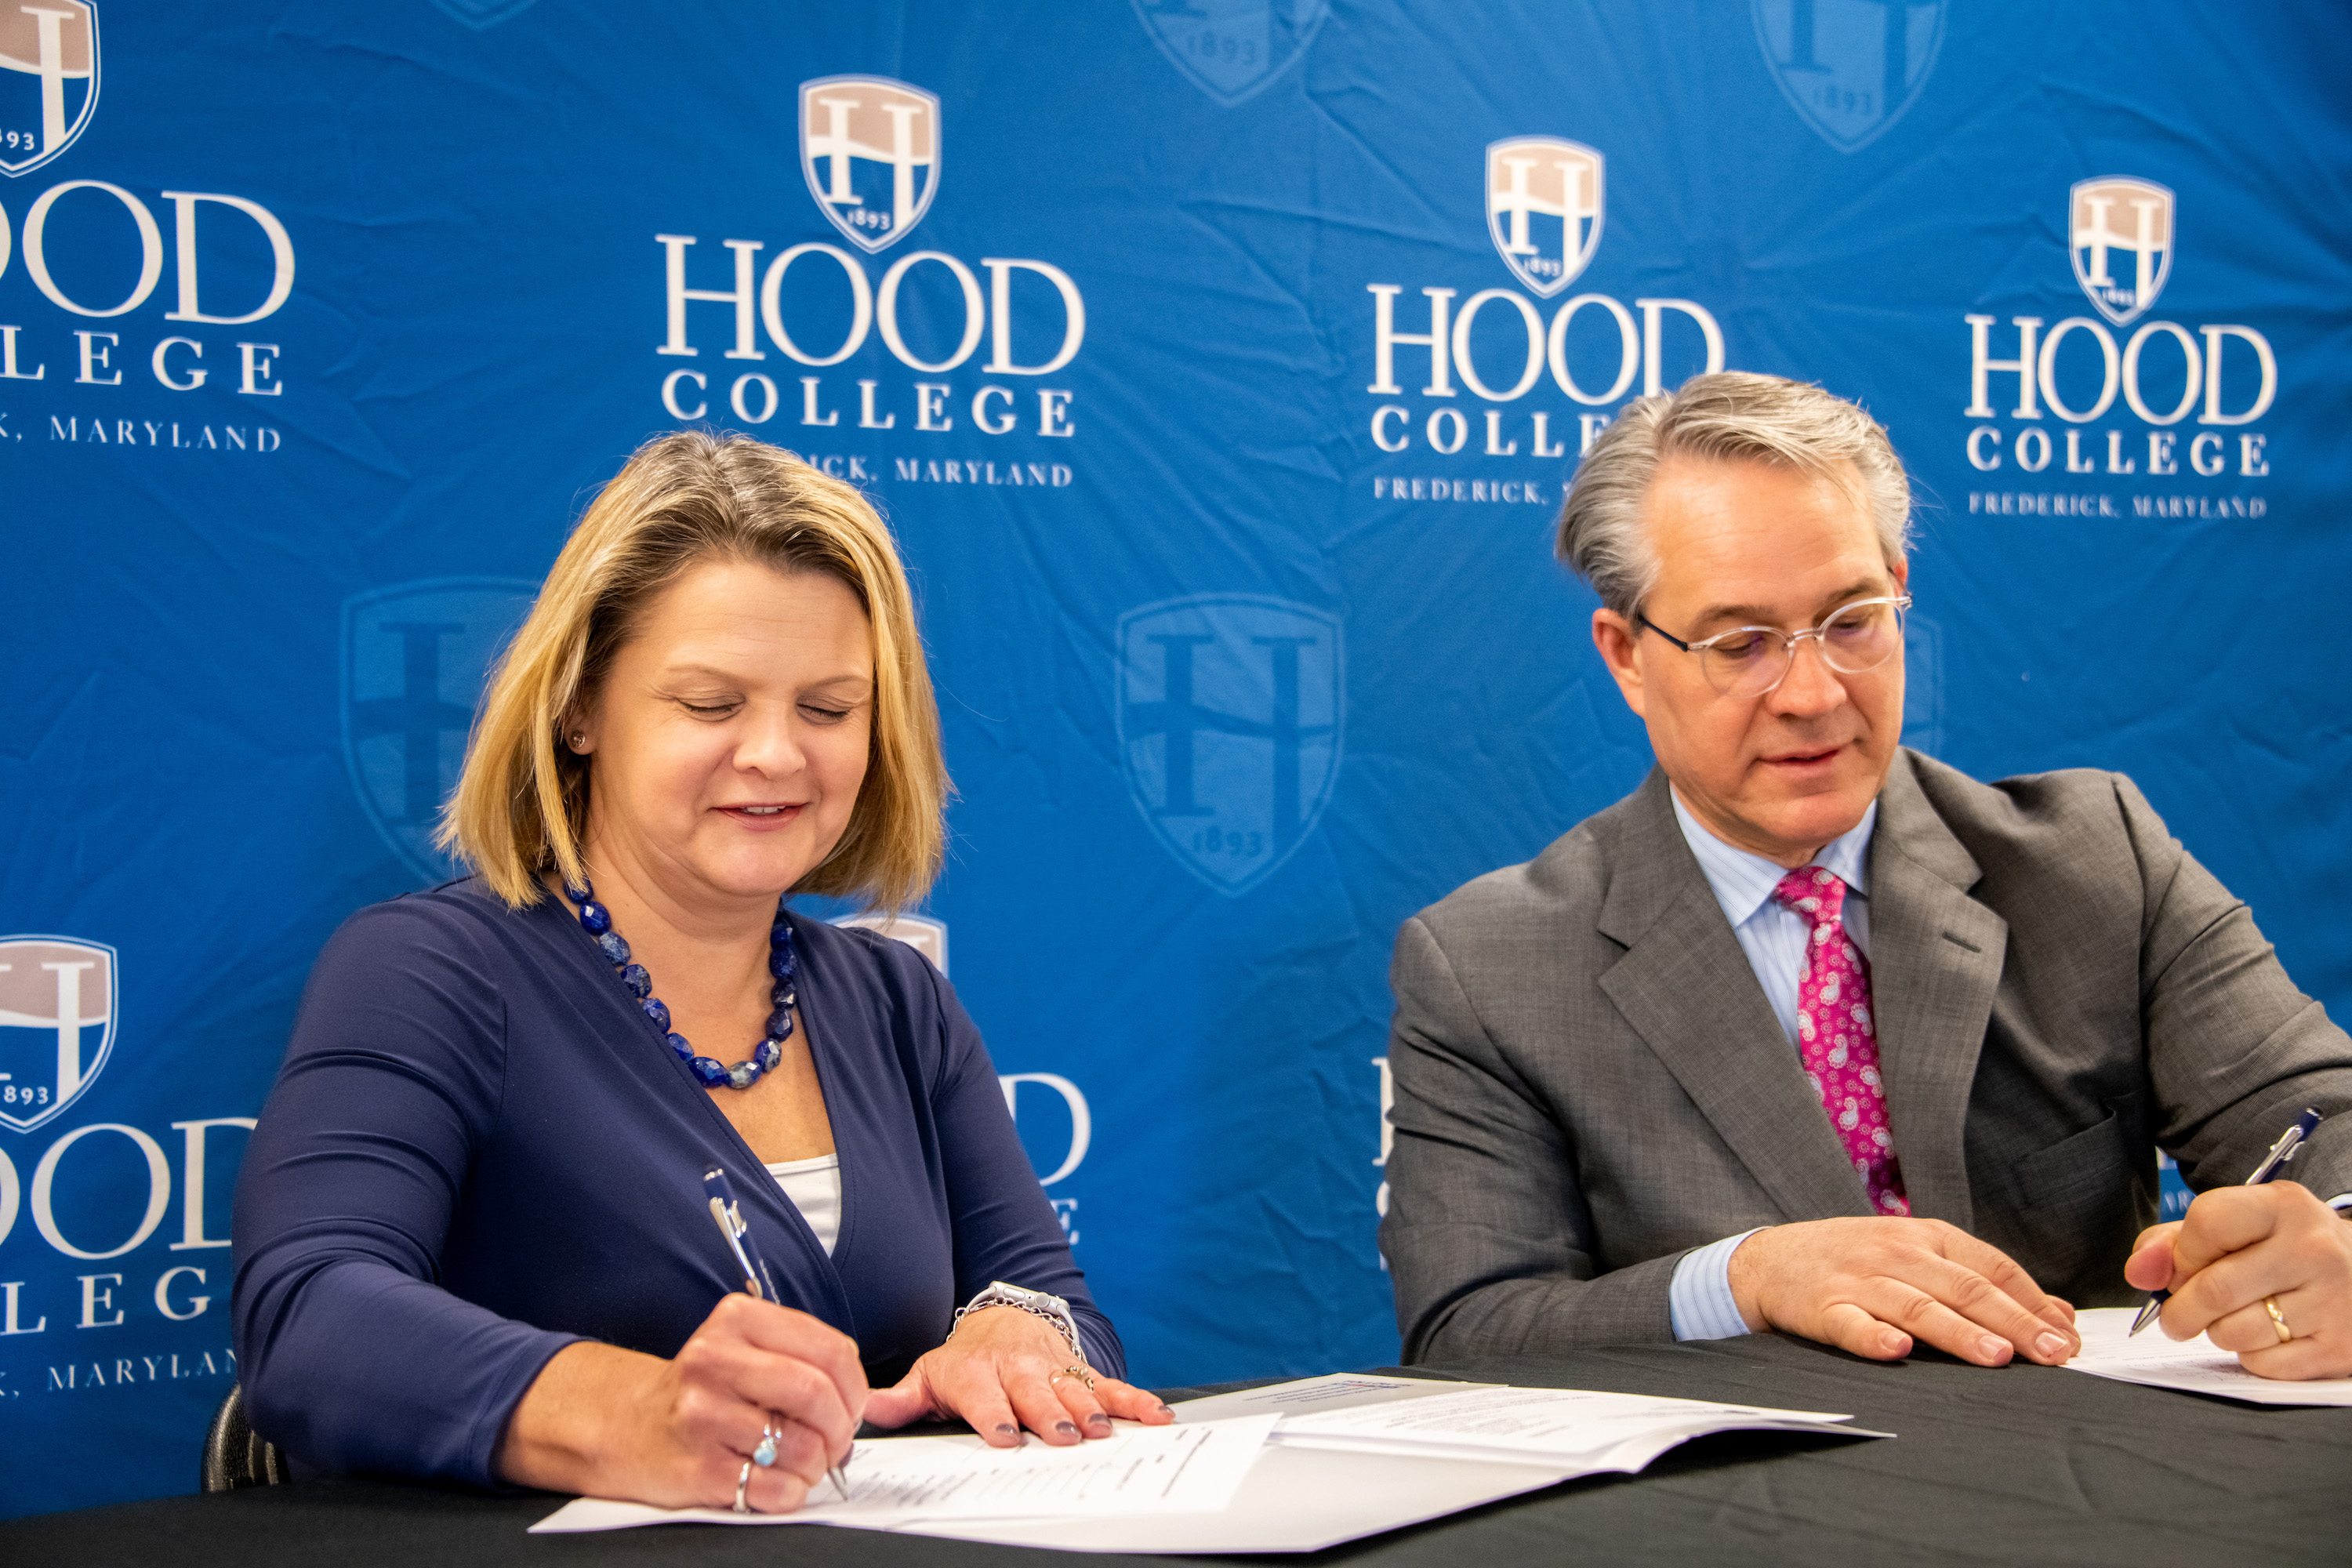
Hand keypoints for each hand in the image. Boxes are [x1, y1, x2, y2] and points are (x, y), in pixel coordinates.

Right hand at [494, 1292, 865, 1511]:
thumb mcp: (744, 1344)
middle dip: (841, 1428)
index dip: (856, 1386)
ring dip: (816, 1464)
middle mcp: (715, 1362)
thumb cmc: (700, 1389)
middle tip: (837, 1441)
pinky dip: (790, 1492)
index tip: (853, 1404)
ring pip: (801, 1447)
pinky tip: (775, 1480)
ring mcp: (703, 1416)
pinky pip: (774, 1489)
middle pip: (817, 1395)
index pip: (830, 1349)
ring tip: (801, 1461)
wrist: (626, 1425)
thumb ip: (802, 1353)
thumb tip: (861, 1396)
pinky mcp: (697, 1468)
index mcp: (737, 1320)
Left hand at [862, 1304, 1174, 1446]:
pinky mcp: (1081, 1371)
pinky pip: (1110, 1384)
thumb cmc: (965, 1360)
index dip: (995, 1415)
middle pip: (1036, 1393)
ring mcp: (1053, 1368)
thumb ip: (902, 1397)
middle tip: (1063, 1435)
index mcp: (977, 1373)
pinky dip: (1135, 1399)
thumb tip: (868, 1409)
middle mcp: (1019, 1369)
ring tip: (1102, 1430)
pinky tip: (1154, 1415)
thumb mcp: (929, 1373)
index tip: (1005, 1435)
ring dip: (1090, 1409)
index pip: (985, 1396)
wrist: (1003, 1320)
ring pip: (1075, 1388)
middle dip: (1049, 1414)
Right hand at [1728, 1217, 2079, 1367]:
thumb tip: (2059, 1314)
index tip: (2068, 1338)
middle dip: (2014, 1322)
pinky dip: (1874, 1337)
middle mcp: (1897, 1254)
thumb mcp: (1919, 1256)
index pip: (1991, 1267)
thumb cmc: (1856, 1261)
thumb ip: (1983, 1281)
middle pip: (1965, 1288)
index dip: (2033, 1302)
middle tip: (2054, 1353)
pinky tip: (1896, 1350)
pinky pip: (1852, 1324)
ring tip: (1997, 1356)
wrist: (1770, 1259)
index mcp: (1926, 1237)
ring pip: (1917, 1306)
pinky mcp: (1823, 1307)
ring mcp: (1859, 1280)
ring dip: (1958, 1331)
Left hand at [2124, 1182, 2351, 1378]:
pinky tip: (2266, 1337)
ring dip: (2215, 1332)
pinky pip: (2263, 1364)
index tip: (2181, 1267)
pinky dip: (2249, 1356)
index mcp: (2283, 1207)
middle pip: (2214, 1288)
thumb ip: (2173, 1242)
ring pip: (2234, 1331)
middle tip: (2177, 1315)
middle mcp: (2314, 1249)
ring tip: (2229, 1319)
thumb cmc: (2283, 1249)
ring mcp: (2333, 1300)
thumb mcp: (2236, 1226)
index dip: (2181, 1253)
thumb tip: (2139, 1271)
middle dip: (2180, 1309)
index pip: (2207, 1223)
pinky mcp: (2340, 1348)